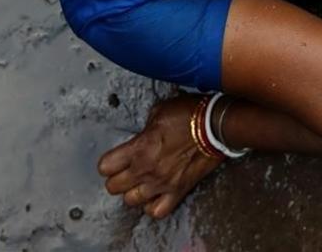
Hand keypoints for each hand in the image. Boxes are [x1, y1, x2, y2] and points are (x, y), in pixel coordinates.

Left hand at [98, 94, 222, 218]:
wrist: (216, 126)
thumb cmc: (190, 115)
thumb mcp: (159, 111)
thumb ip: (146, 127)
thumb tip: (143, 133)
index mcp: (138, 148)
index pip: (105, 166)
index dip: (108, 162)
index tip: (115, 159)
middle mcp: (146, 169)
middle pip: (114, 187)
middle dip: (117, 178)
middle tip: (125, 170)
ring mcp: (162, 183)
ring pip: (131, 201)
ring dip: (133, 192)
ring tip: (139, 183)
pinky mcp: (178, 191)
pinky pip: (157, 211)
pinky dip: (152, 206)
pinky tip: (154, 196)